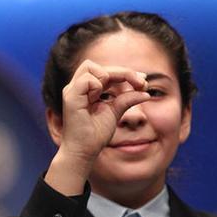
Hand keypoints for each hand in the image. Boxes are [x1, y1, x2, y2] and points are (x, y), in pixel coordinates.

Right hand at [44, 60, 150, 195]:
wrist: (84, 152)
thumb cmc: (95, 135)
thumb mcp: (116, 112)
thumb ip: (127, 99)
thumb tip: (145, 90)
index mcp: (87, 90)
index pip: (106, 71)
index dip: (126, 73)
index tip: (143, 82)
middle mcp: (77, 87)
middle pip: (99, 65)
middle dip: (122, 71)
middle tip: (140, 84)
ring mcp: (72, 91)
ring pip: (90, 66)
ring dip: (107, 76)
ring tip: (114, 94)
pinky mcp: (70, 97)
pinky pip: (87, 80)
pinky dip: (97, 86)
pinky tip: (99, 99)